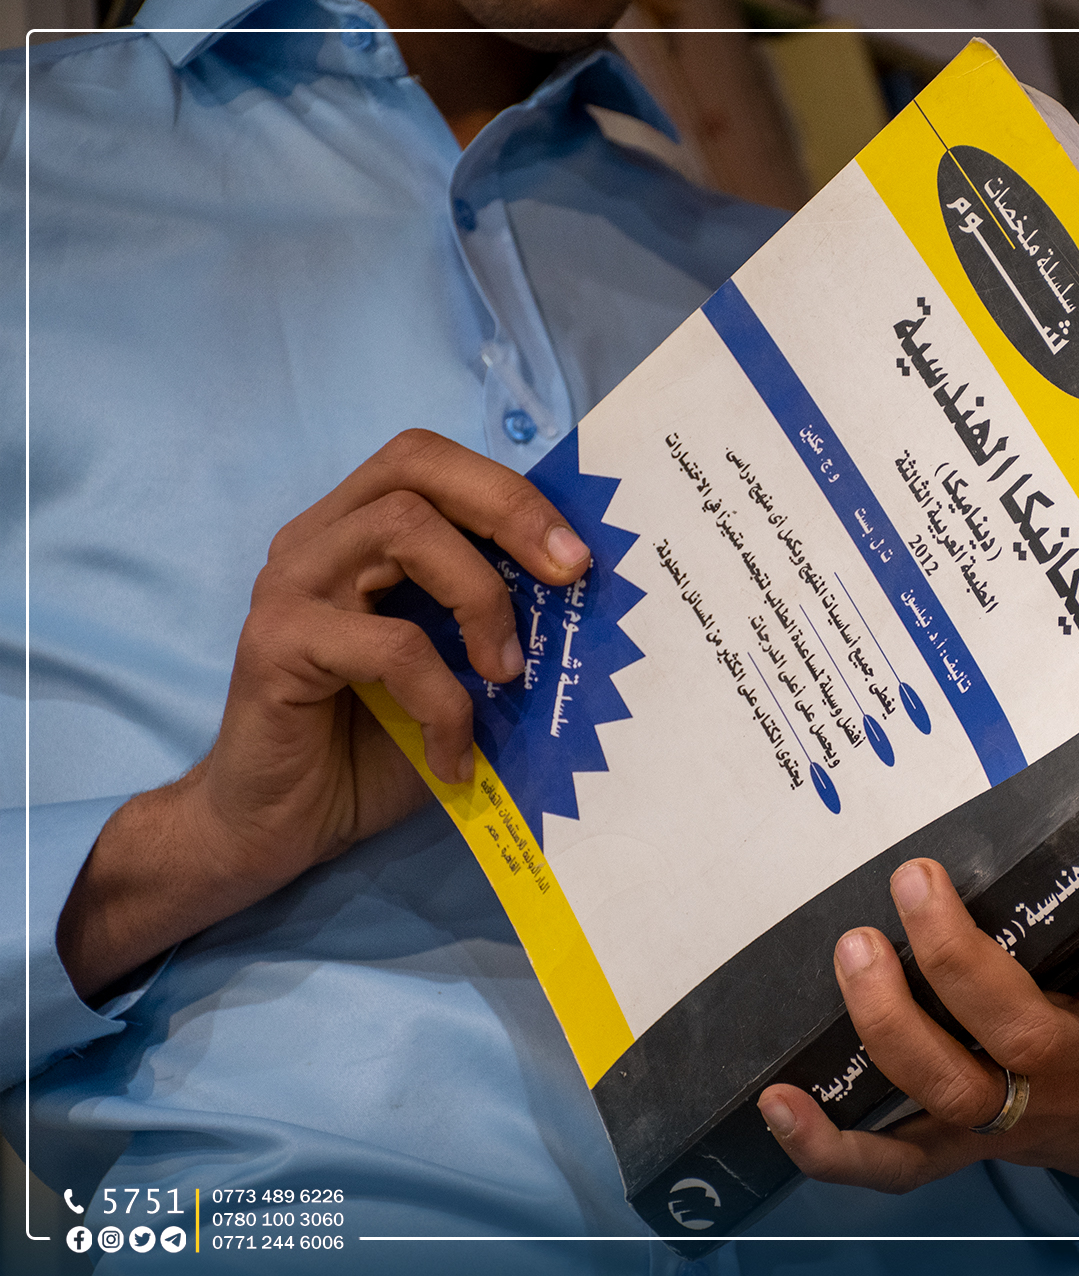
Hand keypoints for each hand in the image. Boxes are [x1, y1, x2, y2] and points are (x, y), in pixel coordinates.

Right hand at [57, 430, 590, 997]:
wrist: (280, 829)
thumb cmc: (375, 747)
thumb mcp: (457, 675)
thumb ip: (501, 624)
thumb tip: (592, 598)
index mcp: (358, 531)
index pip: (433, 460)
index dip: (511, 492)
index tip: (579, 557)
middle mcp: (316, 540)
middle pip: (414, 464)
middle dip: (508, 510)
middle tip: (569, 576)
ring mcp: (289, 584)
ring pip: (403, 530)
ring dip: (480, 600)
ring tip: (507, 676)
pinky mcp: (275, 643)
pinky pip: (389, 643)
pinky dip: (442, 699)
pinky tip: (453, 757)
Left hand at [757, 759, 1078, 1192]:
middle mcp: (1077, 1059)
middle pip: (1015, 1026)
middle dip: (960, 959)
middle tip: (915, 883)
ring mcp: (1010, 1108)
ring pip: (943, 1085)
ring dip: (890, 1027)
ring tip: (852, 955)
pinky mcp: (957, 1141)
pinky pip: (891, 1162)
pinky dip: (831, 1147)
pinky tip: (778, 1099)